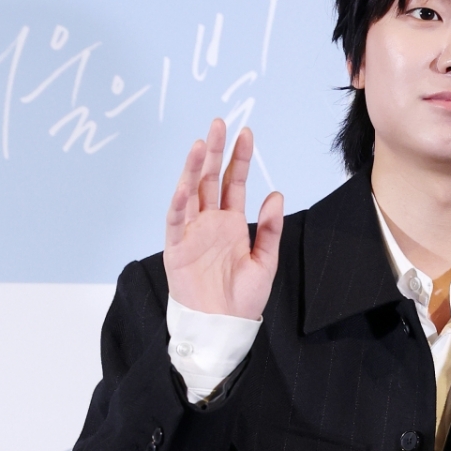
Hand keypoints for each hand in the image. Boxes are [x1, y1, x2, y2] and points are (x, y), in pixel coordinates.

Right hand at [164, 119, 283, 317]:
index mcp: (230, 223)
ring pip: (190, 192)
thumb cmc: (242, 299)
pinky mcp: (176, 247)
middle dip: (215, 151)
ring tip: (202, 144)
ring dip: (194, 168)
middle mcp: (209, 222)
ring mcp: (191, 232)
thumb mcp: (265, 262)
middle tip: (219, 123)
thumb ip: (270, 229)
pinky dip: (178, 202)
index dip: (240, 159)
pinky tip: (185, 183)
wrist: (222, 327)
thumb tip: (275, 194)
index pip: (233, 183)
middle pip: (210, 179)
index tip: (247, 133)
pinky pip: (175, 220)